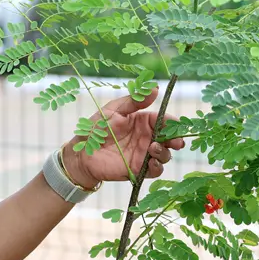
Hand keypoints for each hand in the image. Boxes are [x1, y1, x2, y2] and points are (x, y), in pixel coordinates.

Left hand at [62, 87, 185, 186]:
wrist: (82, 153)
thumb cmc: (96, 128)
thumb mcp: (113, 110)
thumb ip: (134, 101)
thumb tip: (155, 89)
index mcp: (142, 122)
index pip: (163, 121)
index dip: (172, 123)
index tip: (176, 124)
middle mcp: (146, 138)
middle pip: (169, 139)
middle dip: (176, 139)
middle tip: (176, 141)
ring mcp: (144, 154)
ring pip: (165, 154)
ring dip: (165, 152)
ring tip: (153, 148)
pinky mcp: (139, 169)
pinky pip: (156, 170)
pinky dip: (157, 166)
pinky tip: (151, 162)